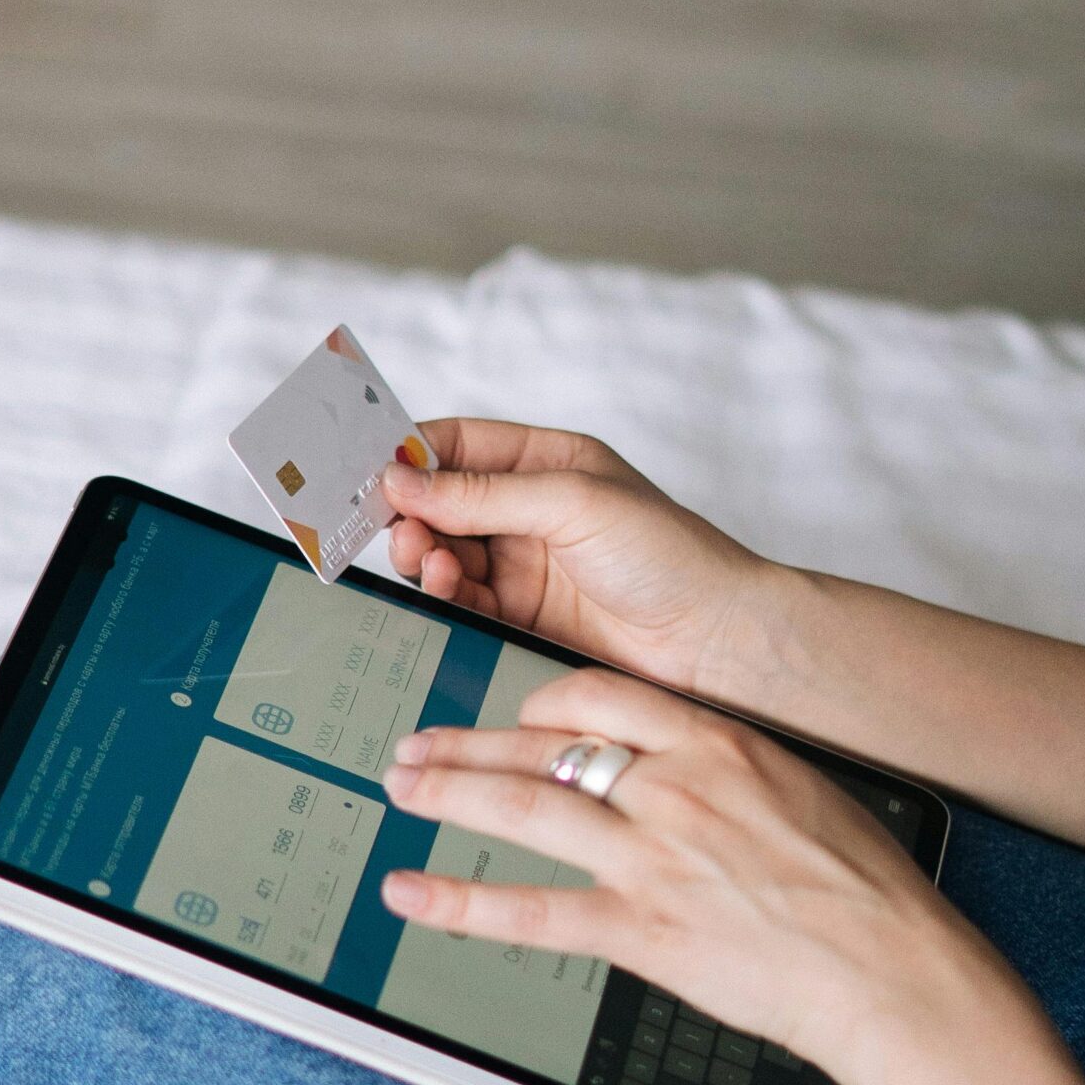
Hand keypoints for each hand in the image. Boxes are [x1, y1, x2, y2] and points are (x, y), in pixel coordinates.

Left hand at [379, 665, 1000, 1084]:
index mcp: (717, 743)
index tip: (514, 719)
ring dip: (449, 794)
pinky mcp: (641, 929)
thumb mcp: (803, 793)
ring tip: (400, 790)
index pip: (596, 695)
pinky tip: (409, 894)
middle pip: (543, 746)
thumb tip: (685, 769)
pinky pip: (529, 912)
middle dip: (468, 746)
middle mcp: (675, 788)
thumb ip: (730, 774)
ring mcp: (652, 857)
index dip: (539, 706)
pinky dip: (459, 903)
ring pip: (524, 807)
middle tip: (417, 747)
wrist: (895, 969)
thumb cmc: (866, 892)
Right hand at [381, 421, 774, 700]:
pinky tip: (441, 586)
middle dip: (409, 510)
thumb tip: (402, 478)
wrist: (714, 641)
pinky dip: (440, 591)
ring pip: (440, 551)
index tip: (370, 467)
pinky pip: (458, 597)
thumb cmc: (670, 555)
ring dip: (421, 552)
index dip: (409, 452)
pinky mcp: (519, 616)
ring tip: (425, 559)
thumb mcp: (573, 502)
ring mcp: (522, 564)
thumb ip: (483, 492)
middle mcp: (529, 509)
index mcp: (547, 461)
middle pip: (438, 500)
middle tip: (395, 525)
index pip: (457, 443)